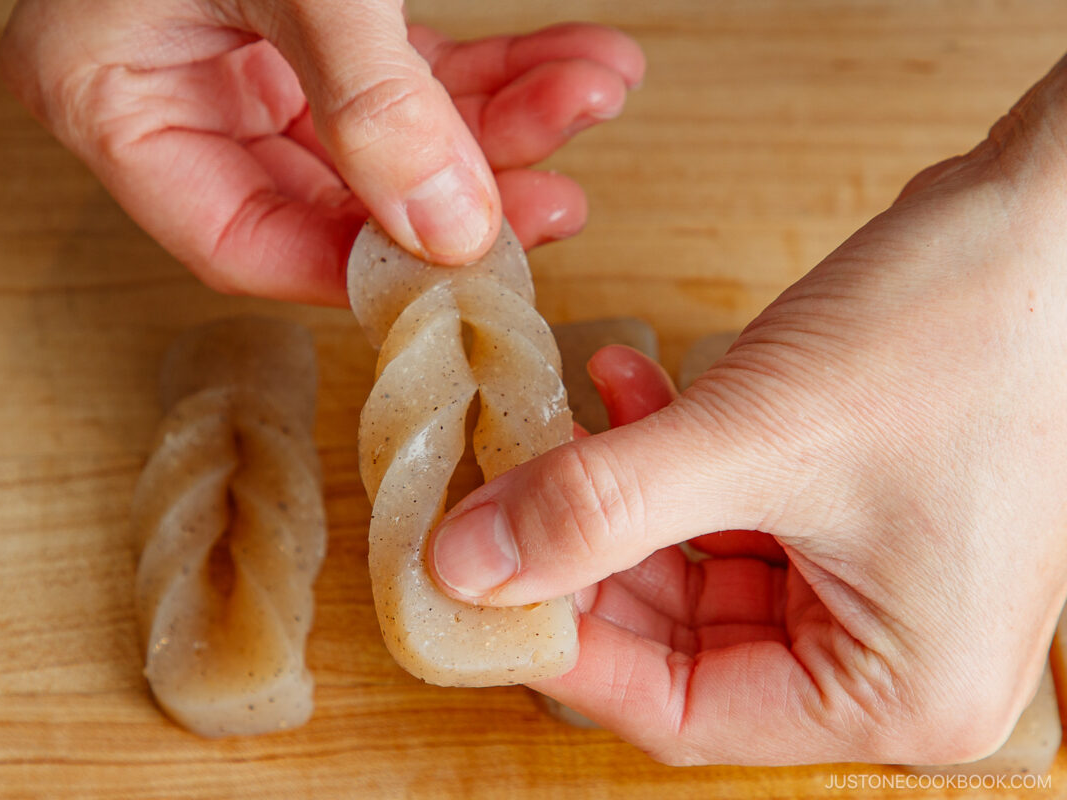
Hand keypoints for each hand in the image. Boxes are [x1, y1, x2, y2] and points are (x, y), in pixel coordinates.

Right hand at [0, 0, 643, 303]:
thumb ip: (367, 96)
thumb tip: (450, 228)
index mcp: (109, 95)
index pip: (236, 240)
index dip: (354, 268)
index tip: (458, 270)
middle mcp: (172, 86)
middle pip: (330, 195)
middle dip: (457, 189)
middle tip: (554, 199)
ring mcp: (240, 53)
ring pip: (384, 137)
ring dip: (498, 122)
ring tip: (588, 94)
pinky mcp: (306, 22)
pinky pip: (402, 72)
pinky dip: (488, 69)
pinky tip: (568, 61)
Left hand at [429, 55, 1066, 763]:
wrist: (1057, 214)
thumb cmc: (963, 333)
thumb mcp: (758, 433)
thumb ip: (601, 507)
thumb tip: (468, 569)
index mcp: (890, 693)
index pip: (678, 714)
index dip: (566, 649)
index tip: (477, 588)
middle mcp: (883, 657)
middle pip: (677, 642)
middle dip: (581, 558)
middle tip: (497, 498)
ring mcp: (866, 580)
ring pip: (689, 567)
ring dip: (615, 496)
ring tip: (554, 427)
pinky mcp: (848, 508)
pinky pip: (725, 507)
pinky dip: (666, 454)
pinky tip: (622, 386)